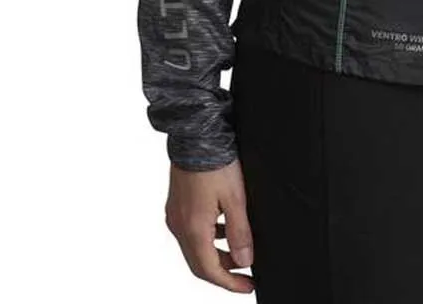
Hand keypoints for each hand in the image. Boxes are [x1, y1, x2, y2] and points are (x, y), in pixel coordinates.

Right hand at [164, 158, 254, 292]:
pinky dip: (208, 238)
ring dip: (216, 255)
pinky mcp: (176, 205)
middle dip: (223, 272)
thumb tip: (244, 260)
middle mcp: (178, 226)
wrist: (196, 136)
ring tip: (239, 252)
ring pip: (194, 248)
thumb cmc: (215, 163)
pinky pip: (191, 232)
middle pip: (199, 263)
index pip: (209, 270)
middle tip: (245, 276)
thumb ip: (239, 232)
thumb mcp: (235, 198)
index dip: (229, 283)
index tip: (247, 287)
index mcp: (192, 229)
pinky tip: (224, 229)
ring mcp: (175, 215)